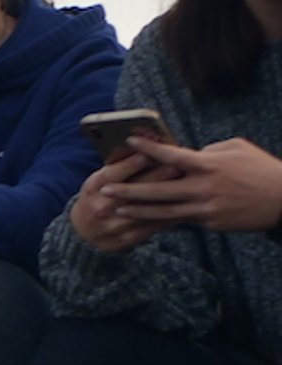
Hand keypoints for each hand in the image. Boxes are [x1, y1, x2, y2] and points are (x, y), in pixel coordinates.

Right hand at [67, 152, 178, 252]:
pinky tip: (185, 207)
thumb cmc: (97, 198)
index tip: (151, 153)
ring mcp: (114, 225)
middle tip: (178, 165)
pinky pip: (153, 227)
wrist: (82, 232)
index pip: (113, 174)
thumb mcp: (99, 181)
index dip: (132, 164)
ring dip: (169, 198)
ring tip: (187, 186)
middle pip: (133, 191)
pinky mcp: (127, 239)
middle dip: (157, 177)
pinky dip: (170, 216)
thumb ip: (119, 168)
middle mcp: (102, 207)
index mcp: (93, 188)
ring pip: (147, 210)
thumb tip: (146, 150)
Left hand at [102, 136, 281, 233]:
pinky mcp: (210, 223)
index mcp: (209, 164)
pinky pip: (181, 221)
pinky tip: (143, 220)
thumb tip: (185, 155)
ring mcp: (205, 207)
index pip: (171, 156)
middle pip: (158, 190)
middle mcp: (203, 187)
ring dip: (138, 210)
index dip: (148, 149)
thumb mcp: (236, 148)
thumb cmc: (259, 168)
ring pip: (163, 211)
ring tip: (117, 208)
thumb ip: (207, 151)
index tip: (128, 142)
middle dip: (129, 190)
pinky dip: (161, 220)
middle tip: (105, 189)